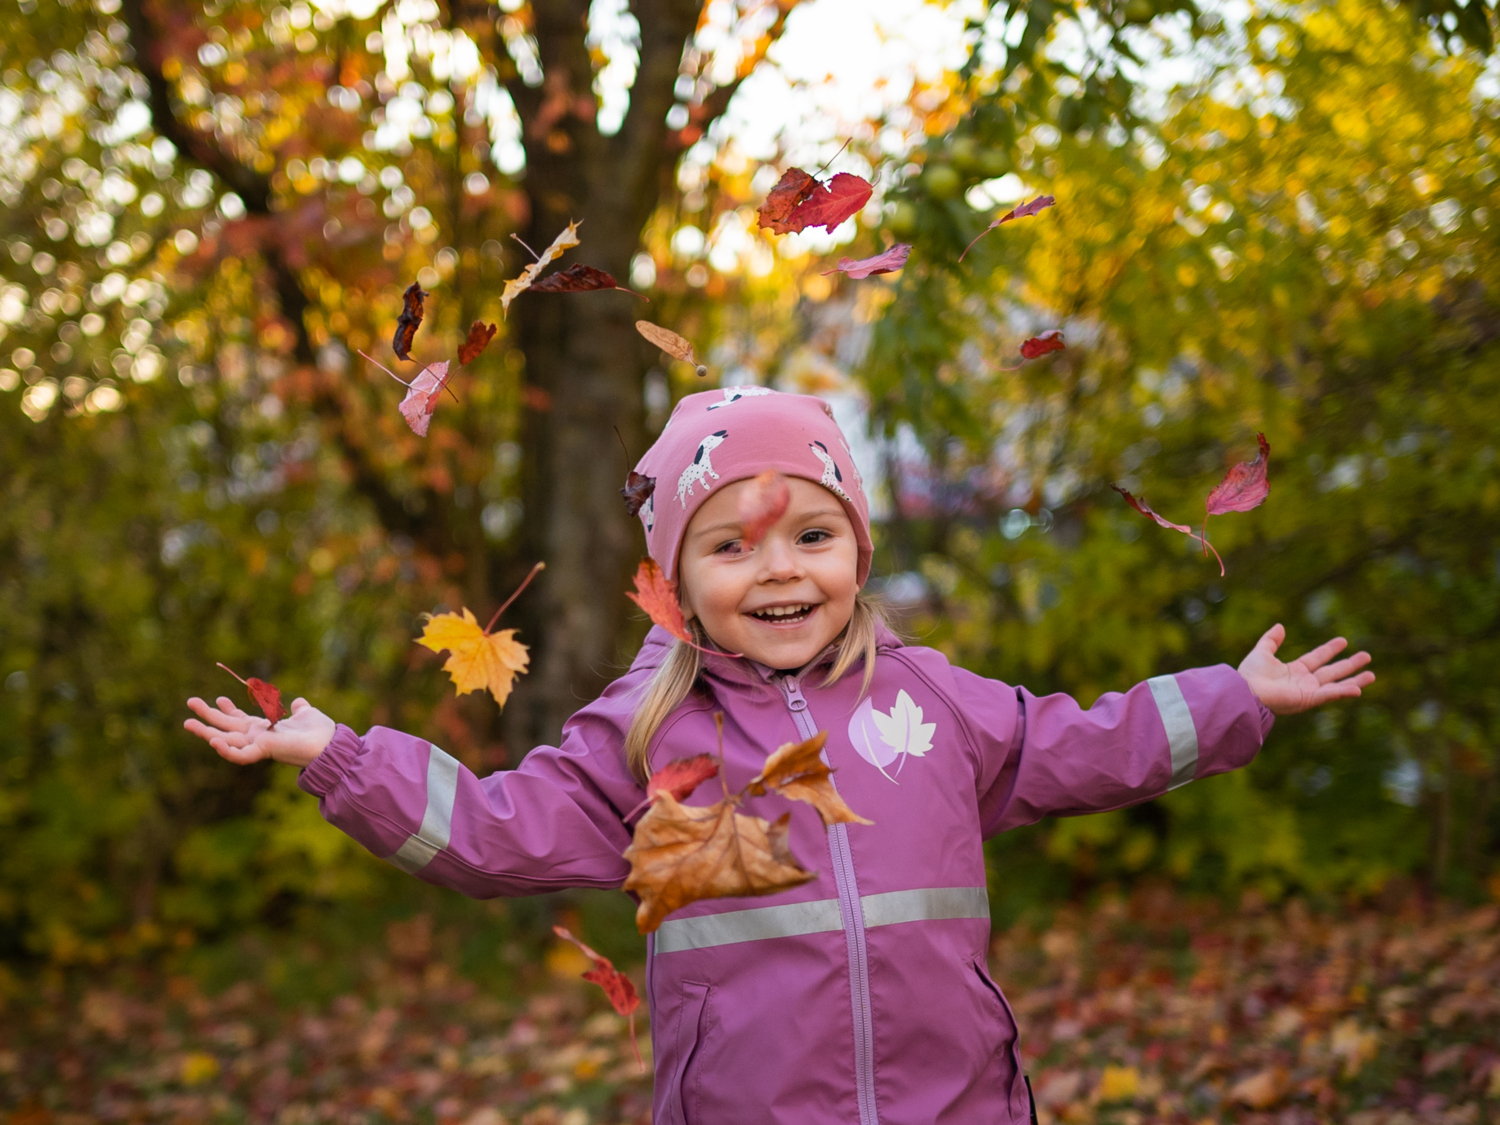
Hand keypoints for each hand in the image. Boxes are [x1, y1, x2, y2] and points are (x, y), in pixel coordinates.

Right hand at [184, 696, 335, 767]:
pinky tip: (212, 740)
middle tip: (190, 702)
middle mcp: (258, 737)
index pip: (241, 719)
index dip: (228, 710)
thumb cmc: (320, 732)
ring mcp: (258, 745)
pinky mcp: (263, 751)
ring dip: (205, 732)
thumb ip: (300, 710)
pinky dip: (226, 749)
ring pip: (225, 740)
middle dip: (208, 715)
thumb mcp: (307, 714)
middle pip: (226, 726)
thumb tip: (299, 703)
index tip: (218, 698)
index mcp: (265, 729)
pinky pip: (240, 755)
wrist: (330, 745)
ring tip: (187, 722)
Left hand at [1237, 624, 1374, 715]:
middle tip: (1367, 656)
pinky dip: (1344, 692)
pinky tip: (1358, 689)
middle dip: (1349, 664)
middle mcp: (1304, 682)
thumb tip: (1280, 626)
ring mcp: (1308, 691)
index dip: (1330, 649)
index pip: (1316, 658)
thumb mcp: (1261, 652)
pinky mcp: (1308, 700)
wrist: (1245, 691)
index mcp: (1294, 671)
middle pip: (1332, 671)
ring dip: (1355, 680)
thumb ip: (1271, 640)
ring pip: (1337, 684)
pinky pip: (1329, 695)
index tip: (1343, 641)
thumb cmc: (1250, 675)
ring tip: (1372, 674)